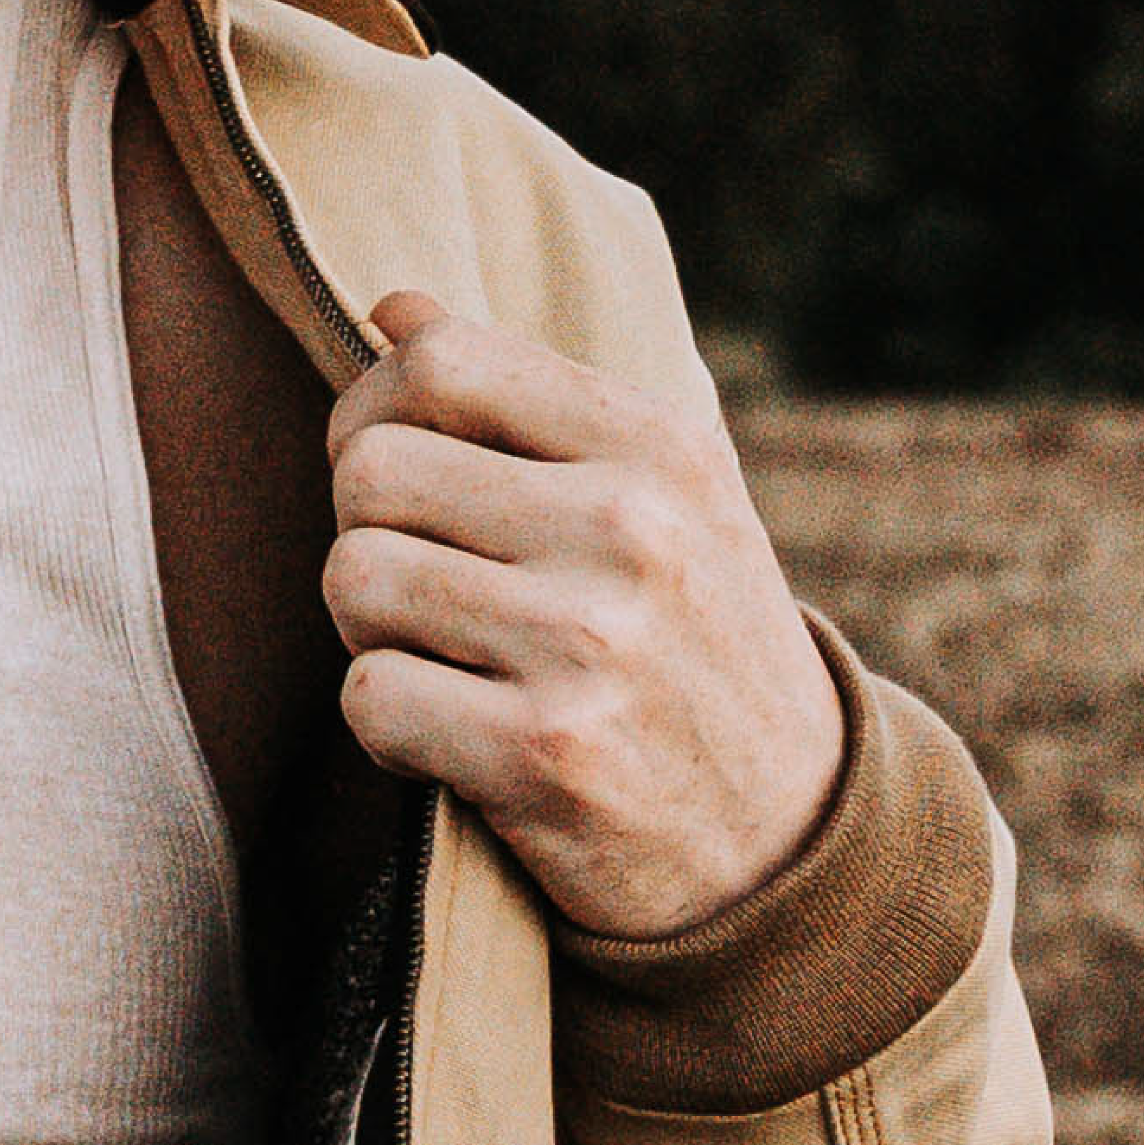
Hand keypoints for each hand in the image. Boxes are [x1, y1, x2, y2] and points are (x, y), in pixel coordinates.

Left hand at [317, 287, 845, 942]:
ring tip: (445, 661)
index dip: (373, 409)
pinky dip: (388, 727)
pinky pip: (369, 697)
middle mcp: (628, 529)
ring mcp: (588, 642)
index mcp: (658, 447)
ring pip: (354, 579)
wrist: (789, 839)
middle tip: (425, 587)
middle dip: (368, 532)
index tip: (390, 466)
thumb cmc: (695, 649)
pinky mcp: (543, 753)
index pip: (441, 362)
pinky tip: (454, 740)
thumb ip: (533, 401)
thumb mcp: (664, 502)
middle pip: (370, 470)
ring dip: (371, 632)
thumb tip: (397, 305)